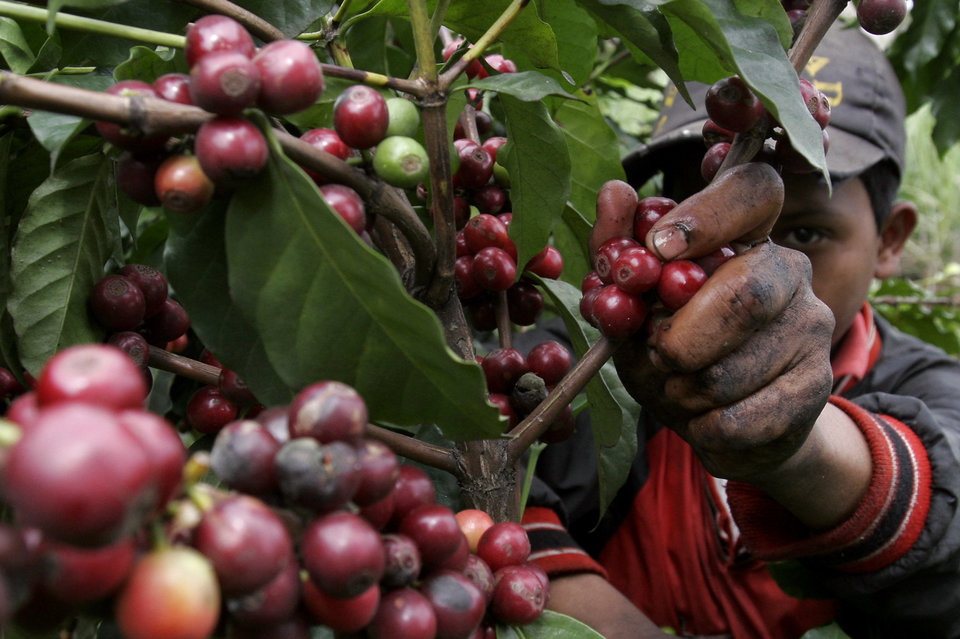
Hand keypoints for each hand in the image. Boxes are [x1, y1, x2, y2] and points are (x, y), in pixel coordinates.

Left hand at [593, 163, 835, 482]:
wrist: (727, 427)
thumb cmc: (675, 354)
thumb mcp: (635, 306)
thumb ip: (617, 252)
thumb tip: (614, 192)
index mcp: (746, 236)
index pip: (753, 191)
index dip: (708, 215)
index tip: (658, 249)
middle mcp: (789, 270)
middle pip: (744, 294)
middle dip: (679, 341)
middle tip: (657, 356)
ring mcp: (811, 325)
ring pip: (729, 369)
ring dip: (681, 393)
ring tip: (680, 391)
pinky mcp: (817, 385)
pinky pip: (740, 418)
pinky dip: (702, 427)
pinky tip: (705, 420)